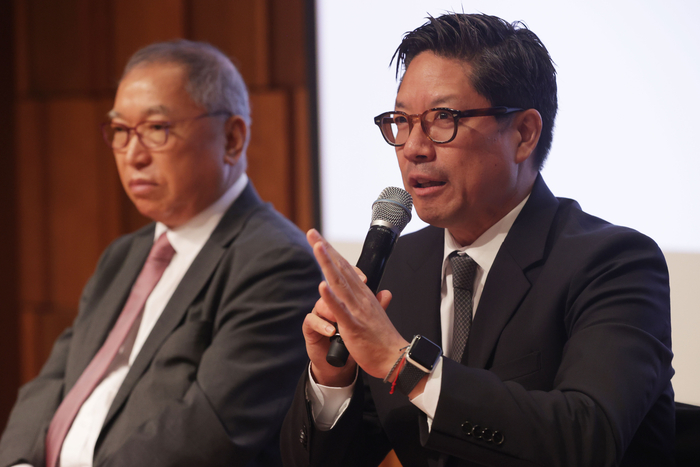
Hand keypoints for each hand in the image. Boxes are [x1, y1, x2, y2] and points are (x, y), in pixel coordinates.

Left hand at [305, 229, 409, 382]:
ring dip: (327, 264)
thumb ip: (377, 302)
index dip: (332, 253)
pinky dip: (331, 297)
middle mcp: (360, 298)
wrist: (395, 359)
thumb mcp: (378, 316)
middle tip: (311, 233)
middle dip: (325, 250)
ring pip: (339, 283)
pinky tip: (321, 286)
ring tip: (317, 247)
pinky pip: (341, 309)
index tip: (318, 239)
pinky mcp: (354, 325)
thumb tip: (384, 292)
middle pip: (340, 269)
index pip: (346, 268)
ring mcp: (357, 310)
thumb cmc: (384, 340)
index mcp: (364, 295)